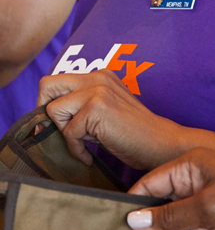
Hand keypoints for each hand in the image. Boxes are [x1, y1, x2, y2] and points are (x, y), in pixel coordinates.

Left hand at [37, 70, 181, 169]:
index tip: (60, 126)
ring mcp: (97, 90)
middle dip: (44, 112)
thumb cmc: (130, 132)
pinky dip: (76, 149)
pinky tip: (90, 155)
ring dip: (65, 133)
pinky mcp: (96, 107)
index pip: (57, 82)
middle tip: (59, 132)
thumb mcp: (103, 110)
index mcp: (100, 75)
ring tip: (85, 142)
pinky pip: (67, 133)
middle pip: (47, 84)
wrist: (157, 142)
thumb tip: (43, 117)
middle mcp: (98, 76)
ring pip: (53, 110)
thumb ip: (80, 104)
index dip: (51, 105)